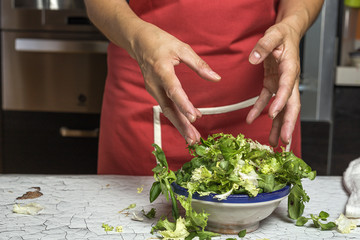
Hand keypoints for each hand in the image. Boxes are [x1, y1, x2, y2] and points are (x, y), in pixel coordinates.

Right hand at [129, 22, 220, 144]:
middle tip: (193, 139)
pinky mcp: (155, 91)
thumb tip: (216, 78)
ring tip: (192, 138)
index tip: (193, 117)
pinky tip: (189, 121)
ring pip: (168, 111)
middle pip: (169, 108)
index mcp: (161, 70)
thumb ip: (199, 64)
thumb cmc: (160, 42)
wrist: (139, 41)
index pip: (173, 90)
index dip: (183, 104)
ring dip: (180, 125)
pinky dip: (177, 115)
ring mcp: (153, 89)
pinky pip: (167, 106)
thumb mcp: (182, 48)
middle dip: (181, 125)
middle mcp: (155, 83)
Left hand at [246, 22, 300, 146]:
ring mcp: (281, 84)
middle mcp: (289, 80)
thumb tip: (253, 59)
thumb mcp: (273, 35)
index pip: (287, 87)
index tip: (273, 114)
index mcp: (290, 68)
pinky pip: (265, 100)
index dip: (281, 101)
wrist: (286, 34)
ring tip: (274, 143)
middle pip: (291, 105)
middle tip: (284, 141)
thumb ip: (263, 46)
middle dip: (287, 123)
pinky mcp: (272, 84)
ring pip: (281, 108)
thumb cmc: (281, 35)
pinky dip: (258, 110)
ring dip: (278, 126)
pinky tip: (250, 120)